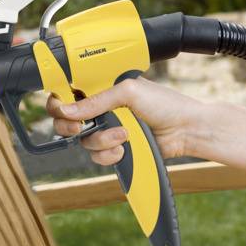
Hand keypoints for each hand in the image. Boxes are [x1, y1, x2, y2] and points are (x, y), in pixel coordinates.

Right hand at [46, 78, 210, 162]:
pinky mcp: (116, 149)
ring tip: (125, 135)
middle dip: (71, 126)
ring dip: (102, 140)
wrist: (186, 130)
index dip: (59, 103)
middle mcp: (102, 110)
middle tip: (79, 128)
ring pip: (84, 141)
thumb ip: (97, 100)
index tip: (62, 110)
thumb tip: (66, 110)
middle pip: (68, 121)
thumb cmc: (165, 105)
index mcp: (103, 88)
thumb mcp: (129, 92)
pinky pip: (98, 157)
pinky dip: (109, 154)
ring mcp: (108, 130)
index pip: (68, 94)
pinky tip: (125, 148)